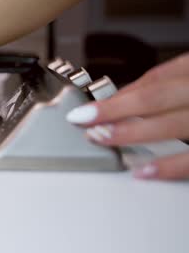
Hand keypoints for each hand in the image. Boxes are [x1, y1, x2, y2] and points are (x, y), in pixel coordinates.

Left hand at [66, 53, 188, 179]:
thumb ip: (161, 88)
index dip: (114, 97)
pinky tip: (141, 171)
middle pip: (154, 97)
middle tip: (81, 120)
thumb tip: (117, 102)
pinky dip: (169, 166)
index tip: (81, 110)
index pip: (152, 81)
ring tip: (101, 137)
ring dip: (132, 131)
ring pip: (171, 123)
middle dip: (114, 109)